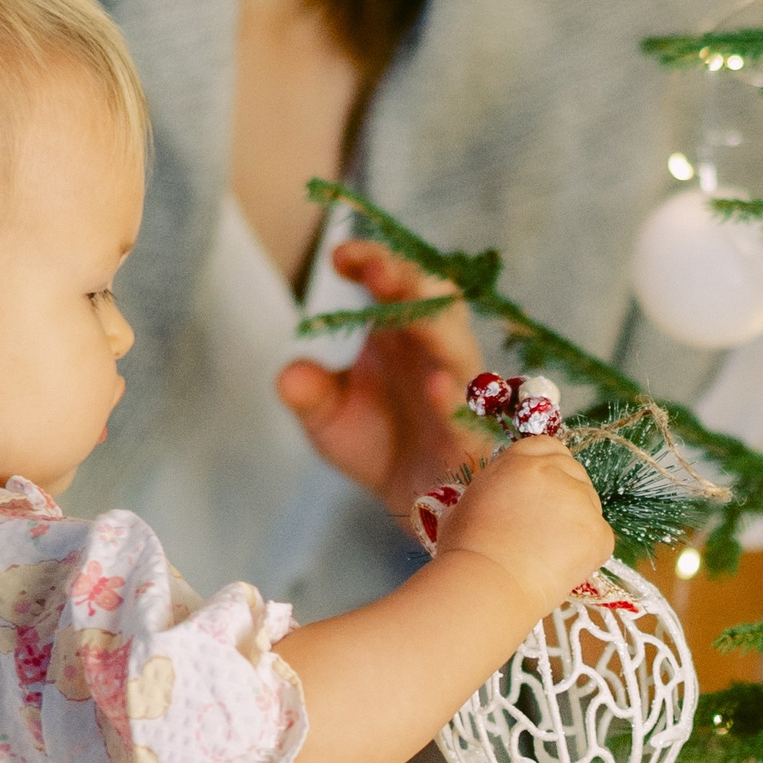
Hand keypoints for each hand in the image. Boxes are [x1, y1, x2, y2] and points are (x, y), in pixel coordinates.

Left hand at [278, 241, 494, 517]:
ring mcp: (460, 391)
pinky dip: (455, 400)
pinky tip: (436, 388)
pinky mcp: (472, 436)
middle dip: (407, 280)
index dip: (372, 262)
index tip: (340, 256)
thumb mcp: (330, 417)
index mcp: (402, 333)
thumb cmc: (379, 443)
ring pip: (457, 348)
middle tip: (375, 270)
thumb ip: (310, 394)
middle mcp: (435, 352)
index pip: (394, 282)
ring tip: (403, 311)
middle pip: (432, 302)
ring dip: (433, 327)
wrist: (415, 505)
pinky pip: (470, 414)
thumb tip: (290, 376)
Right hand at [436, 437, 613, 614]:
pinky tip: (560, 568)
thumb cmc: (466, 551)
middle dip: (565, 495)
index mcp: (519, 462)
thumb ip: (497, 489)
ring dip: (576, 522)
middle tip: (548, 528)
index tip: (545, 487)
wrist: (488, 583)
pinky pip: (600, 537)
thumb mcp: (471, 502)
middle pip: (574, 471)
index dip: (548, 466)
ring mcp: (580, 500)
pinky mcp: (598, 532)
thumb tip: (506, 499)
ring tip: (548, 554)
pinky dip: (587, 552)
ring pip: (590, 504)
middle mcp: (553, 472)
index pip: (548, 446)